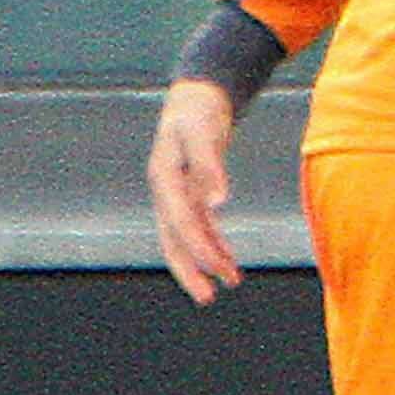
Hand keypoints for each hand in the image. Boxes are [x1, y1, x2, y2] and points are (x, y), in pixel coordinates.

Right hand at [146, 77, 241, 304]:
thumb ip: (209, 166)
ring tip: (230, 282)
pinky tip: (228, 260)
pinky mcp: (188, 193)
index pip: (180, 222)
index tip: (218, 268)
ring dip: (206, 259)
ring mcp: (175, 193)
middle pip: (174, 237)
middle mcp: (166, 190)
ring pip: (186, 236)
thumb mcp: (203, 133)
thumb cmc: (198, 113)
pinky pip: (198, 225)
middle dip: (191, 268)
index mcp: (164, 178)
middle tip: (208, 296)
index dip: (198, 247)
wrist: (194, 98)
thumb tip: (218, 201)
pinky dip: (213, 242)